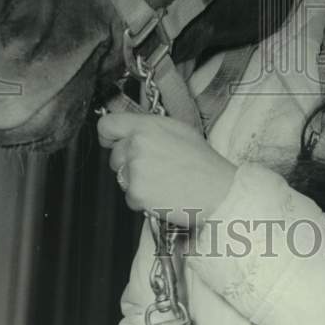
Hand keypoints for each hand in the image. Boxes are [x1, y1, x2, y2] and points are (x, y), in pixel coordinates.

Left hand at [97, 106, 237, 226]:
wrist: (217, 190)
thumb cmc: (203, 162)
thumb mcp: (179, 129)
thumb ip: (150, 127)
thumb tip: (131, 130)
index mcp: (147, 126)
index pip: (107, 125)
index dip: (108, 135)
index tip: (112, 141)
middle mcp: (137, 146)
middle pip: (114, 155)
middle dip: (128, 163)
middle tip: (154, 167)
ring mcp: (135, 170)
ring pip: (121, 177)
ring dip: (136, 182)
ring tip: (162, 181)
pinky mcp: (136, 193)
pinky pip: (129, 197)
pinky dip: (142, 199)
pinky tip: (162, 194)